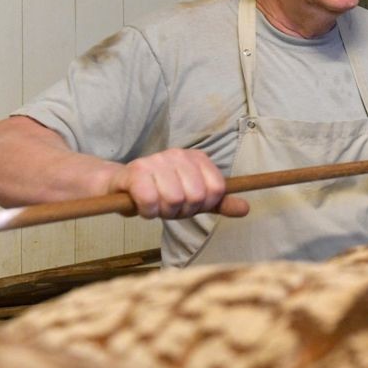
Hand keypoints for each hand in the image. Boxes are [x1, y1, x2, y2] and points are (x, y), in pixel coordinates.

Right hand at [106, 148, 248, 218]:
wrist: (121, 185)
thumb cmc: (161, 191)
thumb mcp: (194, 197)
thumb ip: (219, 202)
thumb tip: (246, 209)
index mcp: (197, 158)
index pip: (217, 189)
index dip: (204, 205)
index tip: (189, 204)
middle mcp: (178, 154)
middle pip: (196, 197)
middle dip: (182, 210)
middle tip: (168, 206)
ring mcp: (156, 161)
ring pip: (174, 200)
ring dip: (163, 212)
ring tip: (155, 205)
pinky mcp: (136, 172)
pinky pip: (150, 201)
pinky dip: (147, 211)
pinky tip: (143, 205)